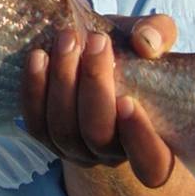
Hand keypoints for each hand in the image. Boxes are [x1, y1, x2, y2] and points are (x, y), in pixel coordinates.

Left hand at [20, 14, 177, 187]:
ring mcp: (78, 151)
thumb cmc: (135, 53)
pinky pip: (36, 122)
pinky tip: (38, 56)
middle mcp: (114, 154)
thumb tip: (146, 43)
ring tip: (68, 39)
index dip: (139, 139)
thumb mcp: (155, 38)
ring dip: (63, 80)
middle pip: (99, 135)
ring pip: (64, 129)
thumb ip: (160, 33)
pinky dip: (34, 87)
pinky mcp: (48, 138)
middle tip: (96, 40)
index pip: (152, 162)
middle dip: (94, 85)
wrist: (100, 59)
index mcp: (154, 143)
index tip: (128, 99)